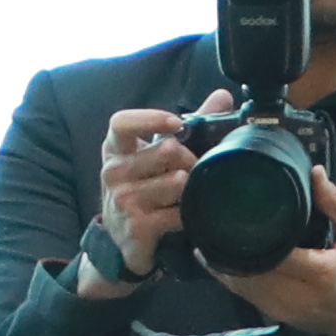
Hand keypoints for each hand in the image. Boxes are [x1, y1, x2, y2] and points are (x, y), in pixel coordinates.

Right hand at [86, 108, 189, 291]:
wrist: (124, 239)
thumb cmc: (144, 189)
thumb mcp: (156, 154)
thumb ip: (188, 125)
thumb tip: (222, 96)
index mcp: (115, 148)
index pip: (122, 123)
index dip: (151, 119)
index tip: (178, 124)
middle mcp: (113, 171)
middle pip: (166, 151)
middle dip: (191, 160)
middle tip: (194, 171)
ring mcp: (122, 200)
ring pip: (176, 182)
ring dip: (191, 188)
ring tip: (188, 194)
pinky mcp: (136, 226)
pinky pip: (178, 213)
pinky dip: (189, 214)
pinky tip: (185, 216)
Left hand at [216, 173, 335, 335]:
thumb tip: (312, 172)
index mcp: (321, 273)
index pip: (275, 254)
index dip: (250, 235)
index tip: (234, 208)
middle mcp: (298, 296)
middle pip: (250, 270)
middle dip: (229, 244)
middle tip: (212, 213)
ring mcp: (283, 310)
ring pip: (241, 284)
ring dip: (223, 260)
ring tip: (209, 230)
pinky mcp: (275, 316)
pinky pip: (244, 293)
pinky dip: (229, 274)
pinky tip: (216, 254)